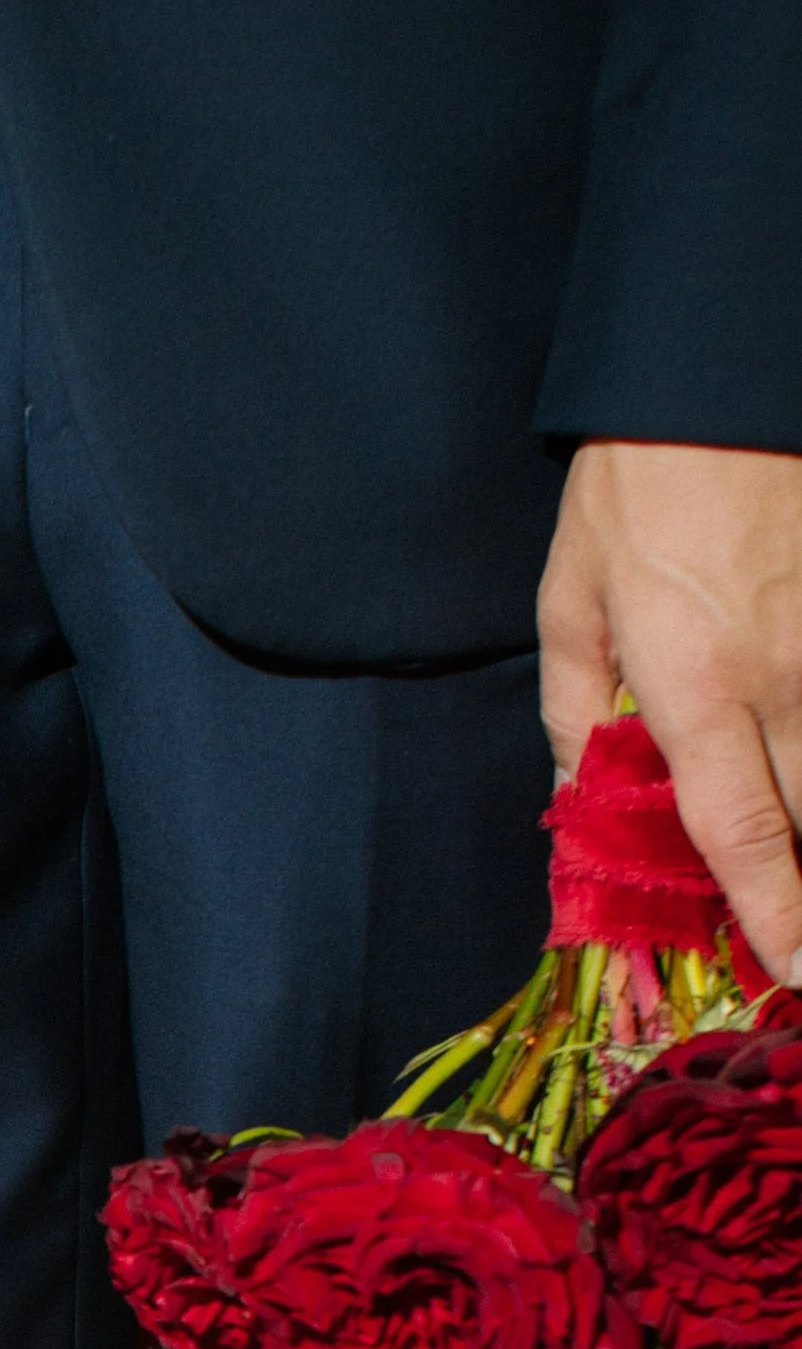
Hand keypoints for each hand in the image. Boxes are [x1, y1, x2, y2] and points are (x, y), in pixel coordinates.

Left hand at [540, 439, 801, 990]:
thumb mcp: (571, 603)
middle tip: (801, 933)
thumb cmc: (636, 488)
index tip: (800, 970)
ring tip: (797, 858)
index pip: (740, 830)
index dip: (776, 913)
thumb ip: (580, 715)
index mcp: (697, 689)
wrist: (719, 378)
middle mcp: (787, 677)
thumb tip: (584, 802)